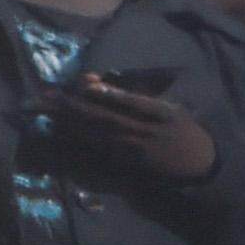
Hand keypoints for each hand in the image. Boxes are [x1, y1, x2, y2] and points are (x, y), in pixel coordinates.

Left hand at [54, 72, 218, 183]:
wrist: (197, 161)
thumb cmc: (181, 126)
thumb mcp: (171, 105)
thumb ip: (143, 93)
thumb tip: (108, 83)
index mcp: (160, 112)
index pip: (132, 101)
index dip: (110, 93)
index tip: (87, 84)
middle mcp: (145, 130)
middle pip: (106, 117)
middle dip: (76, 106)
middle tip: (49, 95)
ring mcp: (134, 148)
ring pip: (98, 133)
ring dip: (71, 122)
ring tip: (47, 110)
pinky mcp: (127, 161)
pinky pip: (99, 147)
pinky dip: (80, 137)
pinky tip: (62, 130)